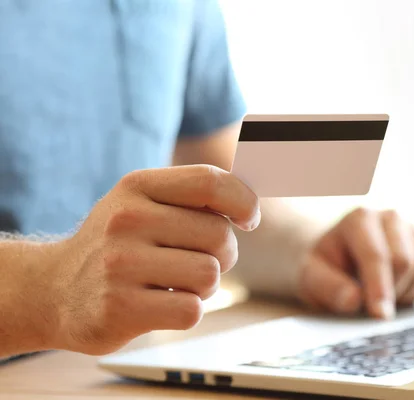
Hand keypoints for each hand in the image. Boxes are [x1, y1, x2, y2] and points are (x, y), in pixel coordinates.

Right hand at [46, 165, 259, 354]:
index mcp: (137, 186)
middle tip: (196, 261)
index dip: (244, 201)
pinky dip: (188, 310)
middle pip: (219, 234)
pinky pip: (191, 310)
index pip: (210, 181)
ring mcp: (121, 264)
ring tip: (175, 284)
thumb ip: (193, 196)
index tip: (248, 219)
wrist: (53, 290)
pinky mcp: (120, 308)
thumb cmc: (116, 245)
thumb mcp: (142, 204)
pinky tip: (162, 304)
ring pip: (209, 274)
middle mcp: (127, 220)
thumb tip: (251, 202)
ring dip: (204, 286)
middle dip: (222, 254)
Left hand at [298, 208, 413, 318]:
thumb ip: (328, 287)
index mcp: (359, 219)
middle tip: (370, 309)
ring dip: (405, 293)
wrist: (334, 262)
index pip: (376, 255)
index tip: (379, 315)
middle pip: (405, 262)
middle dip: (390, 292)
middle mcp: (390, 218)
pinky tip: (393, 294)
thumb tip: (354, 300)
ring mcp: (412, 232)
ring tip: (379, 298)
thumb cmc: (322, 268)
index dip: (379, 288)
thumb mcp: (311, 277)